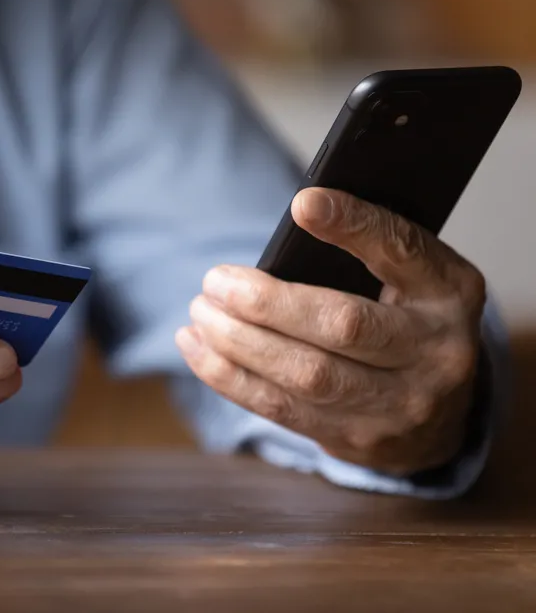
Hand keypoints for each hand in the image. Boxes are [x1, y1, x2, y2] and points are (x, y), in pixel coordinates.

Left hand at [176, 187, 485, 475]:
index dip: (354, 226)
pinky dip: (229, 376)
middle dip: (266, 304)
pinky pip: (281, 409)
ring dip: (237, 342)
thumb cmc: (405, 320)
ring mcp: (398, 406)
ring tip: (199, 312)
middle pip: (342, 325)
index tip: (303, 203)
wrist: (437, 417)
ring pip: (306, 376)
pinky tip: (195, 347)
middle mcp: (435, 353)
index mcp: (449, 293)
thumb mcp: (410, 275)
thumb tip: (298, 213)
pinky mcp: (354, 440)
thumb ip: (366, 246)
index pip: (402, 251)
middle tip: (214, 281)